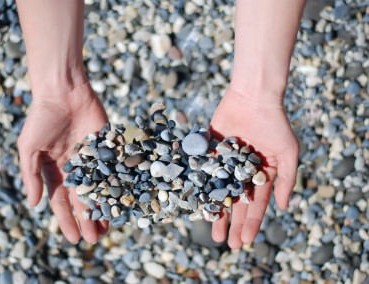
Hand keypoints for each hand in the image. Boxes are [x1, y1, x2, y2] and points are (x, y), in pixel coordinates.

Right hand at [17, 80, 108, 243]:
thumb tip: (34, 204)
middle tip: (94, 240)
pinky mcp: (108, 147)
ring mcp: (93, 158)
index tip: (72, 239)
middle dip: (87, 219)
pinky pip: (114, 169)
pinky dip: (117, 185)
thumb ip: (31, 175)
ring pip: (100, 188)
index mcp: (55, 170)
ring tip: (108, 228)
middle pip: (82, 199)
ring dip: (103, 208)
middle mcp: (76, 167)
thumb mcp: (29, 148)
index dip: (66, 220)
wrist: (64, 91)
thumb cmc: (42, 118)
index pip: (61, 201)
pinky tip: (122, 201)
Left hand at [209, 86, 298, 248]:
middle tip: (226, 243)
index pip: (257, 204)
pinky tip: (197, 204)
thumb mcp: (288, 153)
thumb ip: (287, 180)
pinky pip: (204, 172)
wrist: (252, 97)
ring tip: (211, 232)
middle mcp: (242, 171)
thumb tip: (284, 207)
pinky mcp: (210, 150)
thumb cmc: (274, 124)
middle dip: (232, 223)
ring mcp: (225, 162)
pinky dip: (200, 187)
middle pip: (236, 202)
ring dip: (216, 211)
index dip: (251, 223)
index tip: (245, 241)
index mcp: (262, 174)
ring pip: (219, 191)